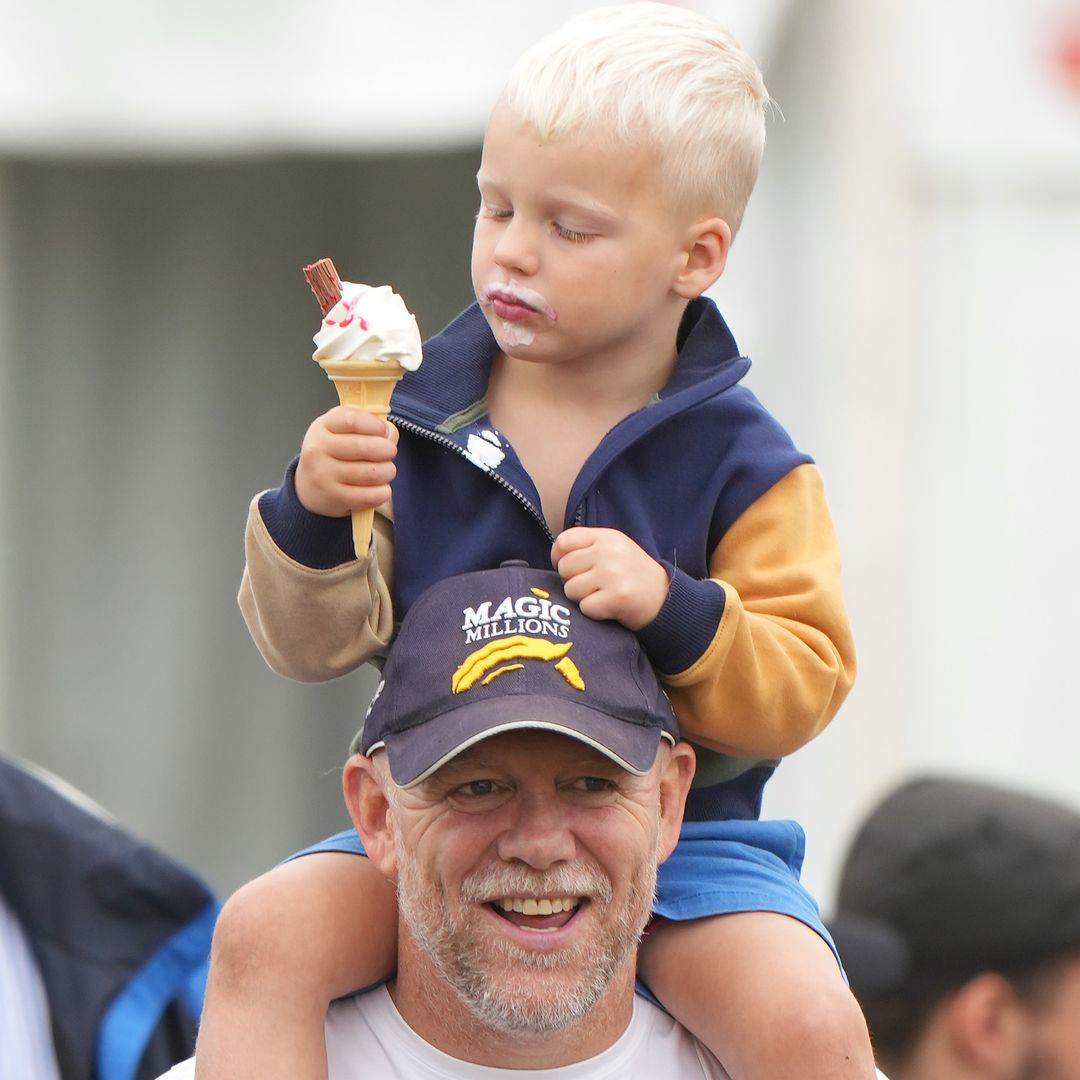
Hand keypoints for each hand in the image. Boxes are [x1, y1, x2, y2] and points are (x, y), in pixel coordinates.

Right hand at [295, 406, 398, 516]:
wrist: (309, 485)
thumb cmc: (333, 453)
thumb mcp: (343, 431)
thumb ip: (369, 426)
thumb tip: (390, 434)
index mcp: (323, 426)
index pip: (353, 421)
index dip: (376, 425)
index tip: (384, 431)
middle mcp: (319, 449)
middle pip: (363, 447)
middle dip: (387, 450)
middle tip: (390, 453)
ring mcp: (324, 476)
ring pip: (371, 473)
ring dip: (388, 471)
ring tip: (387, 471)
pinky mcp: (334, 498)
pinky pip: (369, 496)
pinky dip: (383, 492)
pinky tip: (381, 488)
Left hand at [551, 527, 668, 630]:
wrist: (665, 598)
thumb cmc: (632, 575)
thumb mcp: (615, 549)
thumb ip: (587, 547)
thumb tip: (555, 557)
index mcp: (607, 537)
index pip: (564, 541)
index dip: (559, 557)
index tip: (570, 569)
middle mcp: (609, 552)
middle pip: (564, 568)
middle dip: (572, 581)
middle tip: (592, 586)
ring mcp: (613, 574)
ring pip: (571, 589)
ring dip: (582, 598)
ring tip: (602, 596)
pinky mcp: (616, 598)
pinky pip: (585, 608)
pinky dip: (594, 612)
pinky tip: (608, 607)